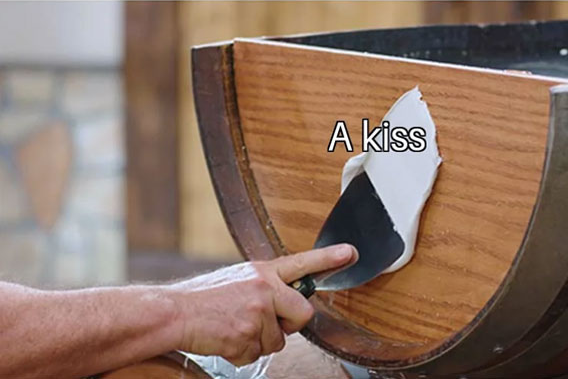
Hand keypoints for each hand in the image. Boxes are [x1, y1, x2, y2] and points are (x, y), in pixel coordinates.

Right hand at [167, 244, 356, 366]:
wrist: (176, 312)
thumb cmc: (206, 298)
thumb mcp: (240, 280)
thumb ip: (266, 287)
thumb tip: (287, 303)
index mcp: (263, 270)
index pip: (302, 262)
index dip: (329, 259)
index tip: (351, 253)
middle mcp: (264, 287)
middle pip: (303, 314)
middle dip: (289, 326)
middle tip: (264, 323)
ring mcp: (257, 311)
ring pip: (278, 341)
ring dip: (259, 341)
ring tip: (234, 327)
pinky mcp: (246, 335)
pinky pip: (257, 354)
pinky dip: (242, 353)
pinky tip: (226, 338)